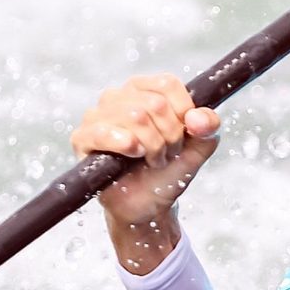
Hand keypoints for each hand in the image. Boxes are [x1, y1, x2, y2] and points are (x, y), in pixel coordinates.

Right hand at [71, 74, 221, 274]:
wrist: (149, 205)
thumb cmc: (168, 170)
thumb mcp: (198, 147)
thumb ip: (207, 126)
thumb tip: (198, 118)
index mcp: (144, 90)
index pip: (167, 84)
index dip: (183, 111)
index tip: (186, 134)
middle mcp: (118, 97)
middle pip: (155, 104)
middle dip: (170, 137)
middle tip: (167, 154)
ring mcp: (97, 116)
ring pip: (135, 117)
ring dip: (153, 146)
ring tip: (152, 160)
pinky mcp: (82, 139)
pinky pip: (102, 132)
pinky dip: (124, 144)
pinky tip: (134, 154)